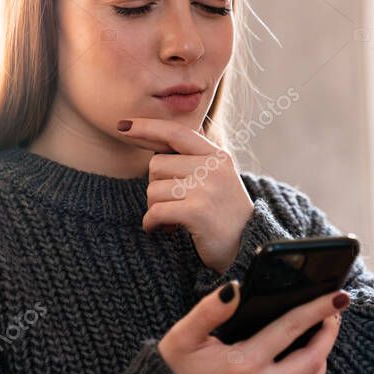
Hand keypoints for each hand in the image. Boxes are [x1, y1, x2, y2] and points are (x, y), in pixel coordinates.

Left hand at [117, 117, 253, 273]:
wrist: (250, 248)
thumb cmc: (226, 215)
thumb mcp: (218, 178)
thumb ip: (195, 159)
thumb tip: (157, 139)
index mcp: (217, 156)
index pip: (176, 133)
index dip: (147, 127)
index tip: (123, 126)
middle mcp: (213, 168)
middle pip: (156, 165)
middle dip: (156, 187)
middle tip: (173, 204)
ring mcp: (206, 189)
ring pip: (153, 190)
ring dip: (155, 209)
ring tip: (173, 220)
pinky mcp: (197, 212)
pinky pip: (155, 211)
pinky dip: (152, 223)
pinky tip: (163, 230)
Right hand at [158, 280, 350, 373]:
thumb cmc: (172, 371)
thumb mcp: (182, 336)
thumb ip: (210, 310)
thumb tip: (237, 288)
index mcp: (242, 365)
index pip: (292, 329)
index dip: (318, 309)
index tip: (338, 296)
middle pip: (314, 361)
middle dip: (329, 334)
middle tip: (333, 313)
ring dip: (320, 359)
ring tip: (317, 337)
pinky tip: (290, 362)